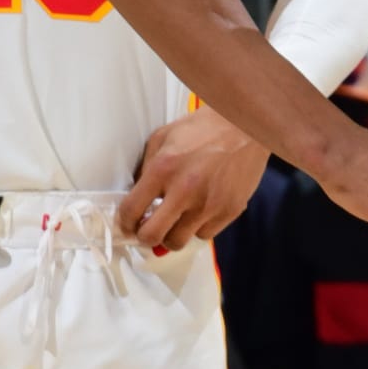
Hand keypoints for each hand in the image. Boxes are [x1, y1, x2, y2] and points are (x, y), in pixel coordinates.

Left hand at [118, 111, 267, 251]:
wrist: (243, 127)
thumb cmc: (201, 129)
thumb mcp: (162, 138)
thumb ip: (146, 168)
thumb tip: (137, 198)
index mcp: (163, 169)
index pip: (131, 210)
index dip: (124, 223)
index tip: (127, 225)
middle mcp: (185, 190)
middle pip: (152, 236)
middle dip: (145, 237)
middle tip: (148, 229)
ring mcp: (209, 204)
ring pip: (178, 242)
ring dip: (172, 235)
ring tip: (175, 220)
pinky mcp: (229, 211)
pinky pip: (204, 234)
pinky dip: (197, 228)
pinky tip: (198, 212)